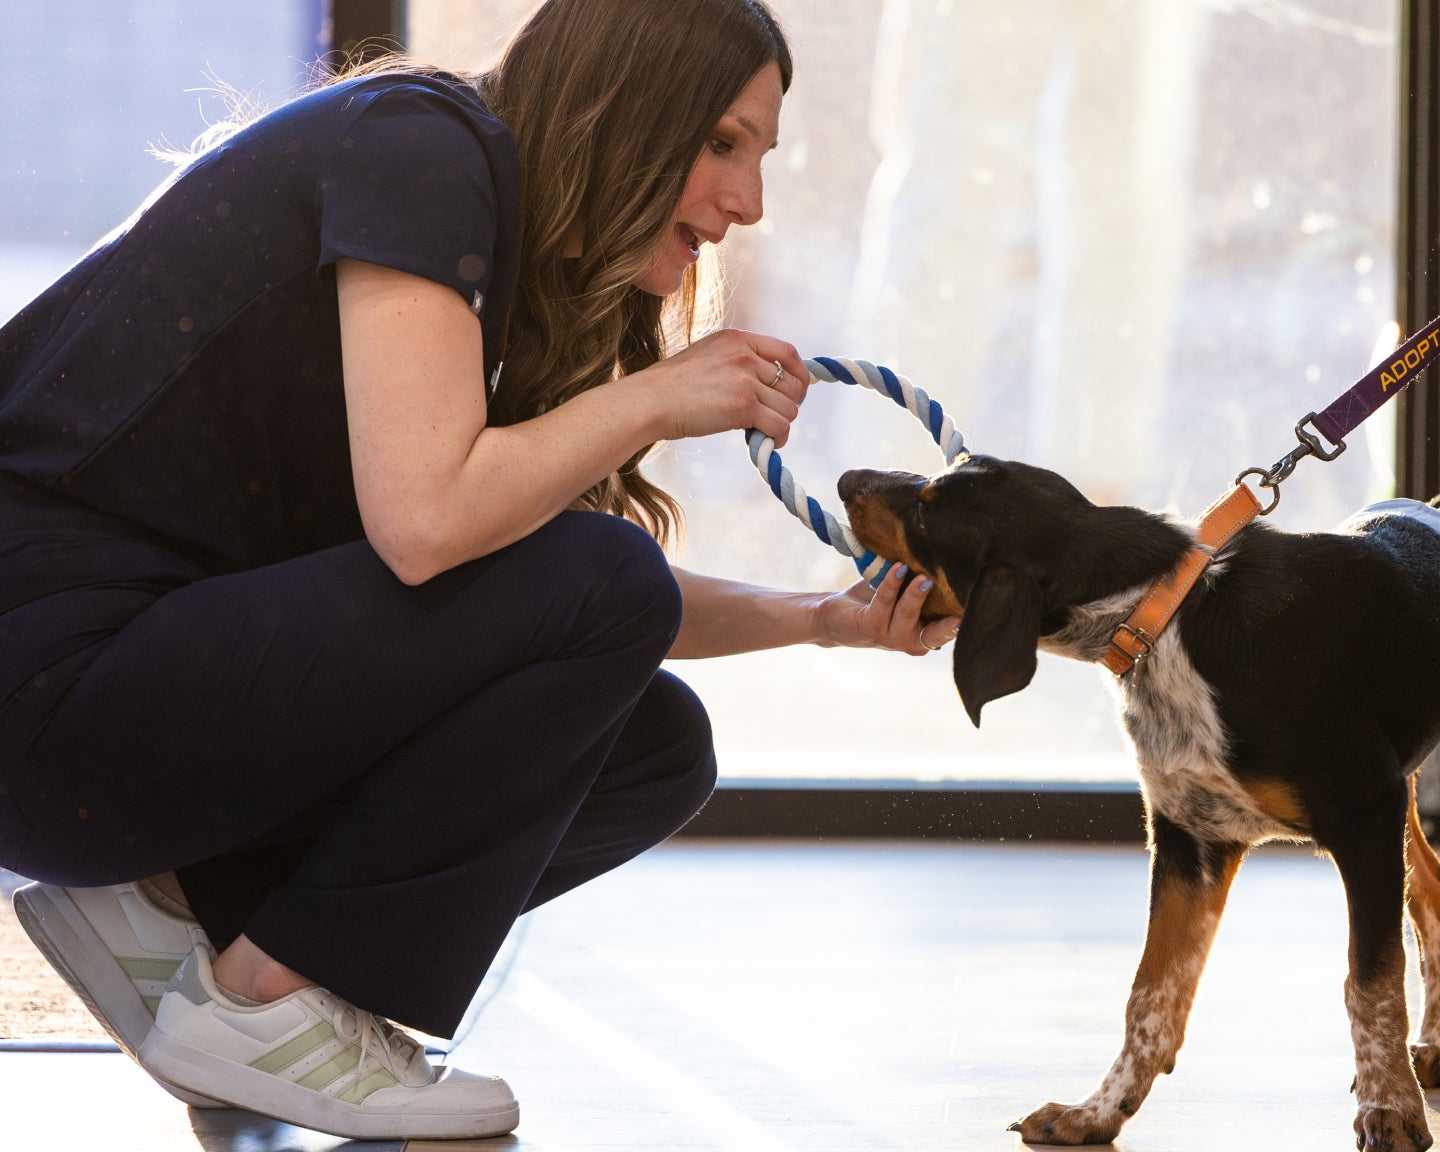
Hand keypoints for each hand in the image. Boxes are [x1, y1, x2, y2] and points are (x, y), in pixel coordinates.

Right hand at [636, 328, 808, 446]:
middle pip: (792, 383)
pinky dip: (778, 438)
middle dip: (787, 404)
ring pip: (789, 408)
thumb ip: (737, 362)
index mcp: (737, 339)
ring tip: (762, 431)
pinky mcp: (744, 406)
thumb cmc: (672, 386)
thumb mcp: (708, 357)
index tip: (793, 391)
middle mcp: (745, 355)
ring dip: (780, 423)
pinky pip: (779, 425)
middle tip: (771, 416)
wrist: (650, 401)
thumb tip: (766, 382)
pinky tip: (766, 442)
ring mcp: (745, 380)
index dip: (798, 375)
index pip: (787, 352)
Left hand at [814, 565, 961, 655]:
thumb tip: (944, 553)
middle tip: (955, 590)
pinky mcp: (870, 628)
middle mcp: (911, 641)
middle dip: (948, 614)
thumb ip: (922, 581)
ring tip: (921, 575)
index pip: (950, 630)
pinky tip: (898, 569)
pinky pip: (884, 603)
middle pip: (937, 630)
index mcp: (924, 634)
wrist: (834, 614)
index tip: (982, 602)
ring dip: (915, 593)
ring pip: (909, 614)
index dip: (965, 620)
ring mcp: (890, 638)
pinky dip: (892, 584)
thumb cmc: (874, 601)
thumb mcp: (903, 591)